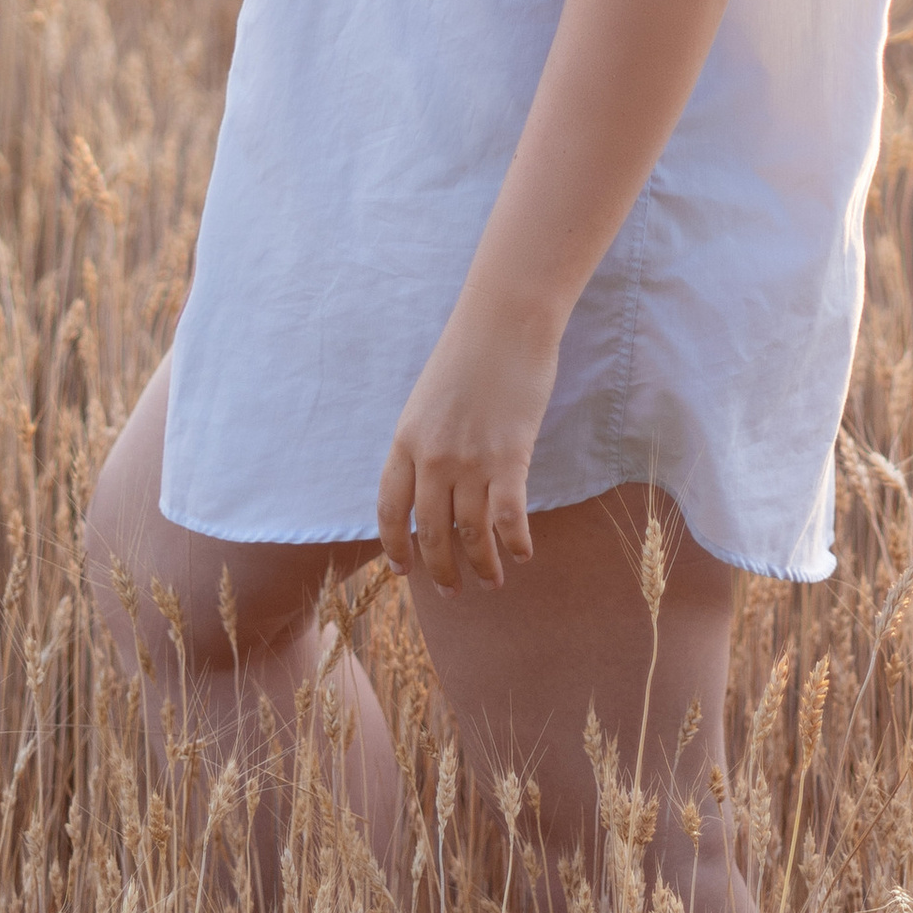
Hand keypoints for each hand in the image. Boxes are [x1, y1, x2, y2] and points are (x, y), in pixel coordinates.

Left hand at [376, 293, 561, 591]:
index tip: (404, 570)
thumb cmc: (470, 353)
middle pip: (431, 532)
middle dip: (441, 570)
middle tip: (452, 592)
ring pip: (471, 534)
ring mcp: (470, 461)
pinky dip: (515, 543)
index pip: (390, 511)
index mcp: (405, 441)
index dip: (395, 547)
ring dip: (482, 566)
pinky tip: (522, 555)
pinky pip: (508, 518)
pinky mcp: (509, 458)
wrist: (504, 321)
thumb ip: (427, 443)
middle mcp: (432, 458)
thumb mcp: (429, 400)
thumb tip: (434, 484)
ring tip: (492, 582)